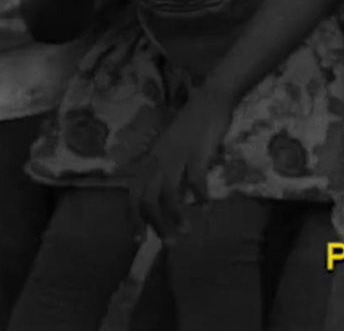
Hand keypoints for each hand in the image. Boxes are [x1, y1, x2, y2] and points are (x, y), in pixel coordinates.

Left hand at [132, 89, 233, 237]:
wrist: (209, 101)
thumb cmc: (192, 128)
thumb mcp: (172, 152)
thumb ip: (169, 174)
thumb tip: (171, 202)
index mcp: (150, 162)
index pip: (134, 196)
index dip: (134, 219)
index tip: (139, 241)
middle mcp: (157, 161)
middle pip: (148, 200)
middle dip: (155, 224)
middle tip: (168, 242)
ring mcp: (176, 156)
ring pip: (168, 194)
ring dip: (176, 216)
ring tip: (186, 231)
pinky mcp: (196, 152)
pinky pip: (195, 180)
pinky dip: (200, 196)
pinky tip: (206, 208)